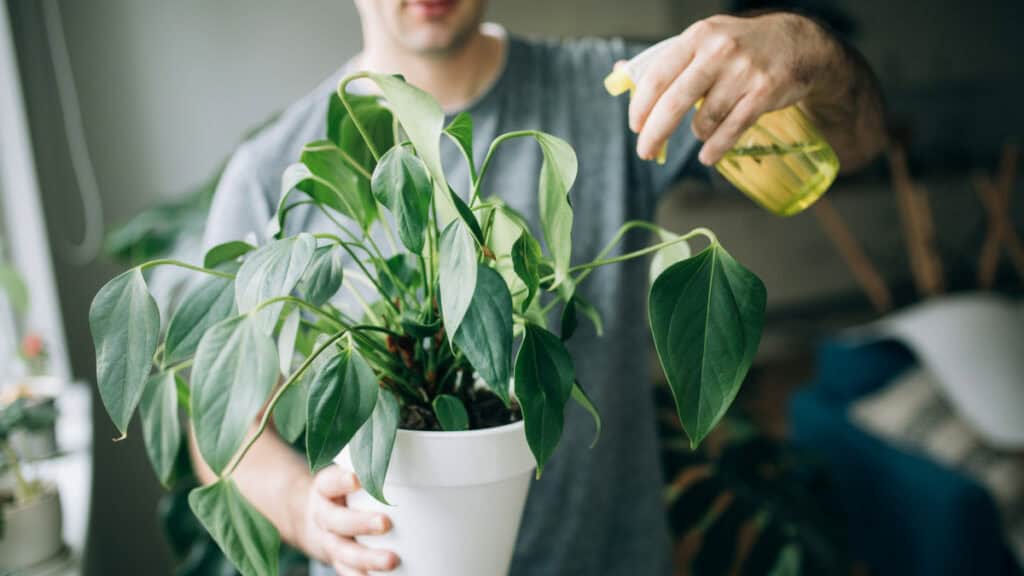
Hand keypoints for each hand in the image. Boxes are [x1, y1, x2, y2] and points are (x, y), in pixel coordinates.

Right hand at [297, 465, 399, 574]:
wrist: (313, 518)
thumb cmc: (344, 490)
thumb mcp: (346, 474)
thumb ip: (370, 465)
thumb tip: (418, 449)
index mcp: (325, 489)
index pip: (329, 482)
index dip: (340, 481)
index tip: (356, 478)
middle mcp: (323, 515)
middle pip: (337, 520)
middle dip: (360, 523)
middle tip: (385, 523)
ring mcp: (329, 540)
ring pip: (343, 551)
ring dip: (367, 558)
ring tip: (391, 560)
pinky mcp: (337, 560)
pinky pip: (346, 571)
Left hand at [629, 13, 835, 164]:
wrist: (797, 43)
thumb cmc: (739, 46)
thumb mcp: (702, 41)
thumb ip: (664, 60)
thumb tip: (619, 73)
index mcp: (697, 37)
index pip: (657, 75)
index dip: (641, 106)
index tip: (635, 126)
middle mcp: (719, 51)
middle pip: (675, 102)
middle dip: (655, 133)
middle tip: (645, 151)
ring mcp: (744, 72)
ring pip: (705, 119)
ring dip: (697, 133)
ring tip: (701, 131)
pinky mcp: (764, 93)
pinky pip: (731, 129)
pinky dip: (716, 147)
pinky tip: (707, 155)